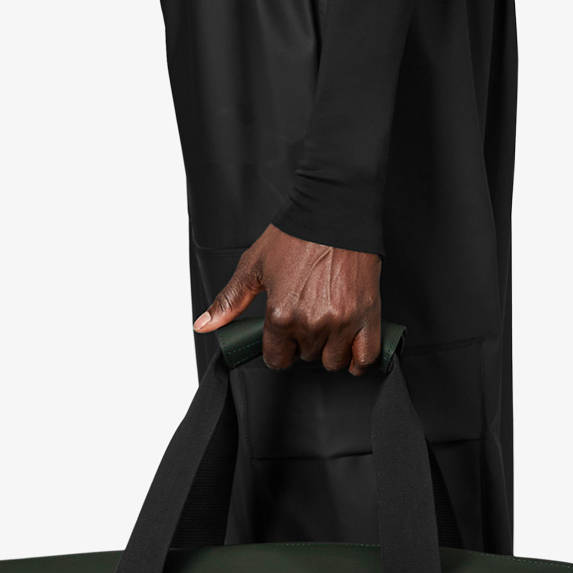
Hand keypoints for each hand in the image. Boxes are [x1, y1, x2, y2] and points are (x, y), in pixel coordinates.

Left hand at [193, 225, 382, 373]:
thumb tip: (204, 325)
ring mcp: (342, 322)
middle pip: (306, 358)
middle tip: (307, 320)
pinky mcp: (368, 316)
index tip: (284, 338)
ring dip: (330, 351)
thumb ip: (229, 301)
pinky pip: (366, 357)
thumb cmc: (296, 234)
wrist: (334, 211)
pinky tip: (351, 350)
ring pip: (334, 361)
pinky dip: (359, 360)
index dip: (279, 350)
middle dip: (304, 344)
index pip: (277, 359)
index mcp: (281, 315)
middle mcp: (311, 323)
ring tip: (328, 330)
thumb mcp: (254, 266)